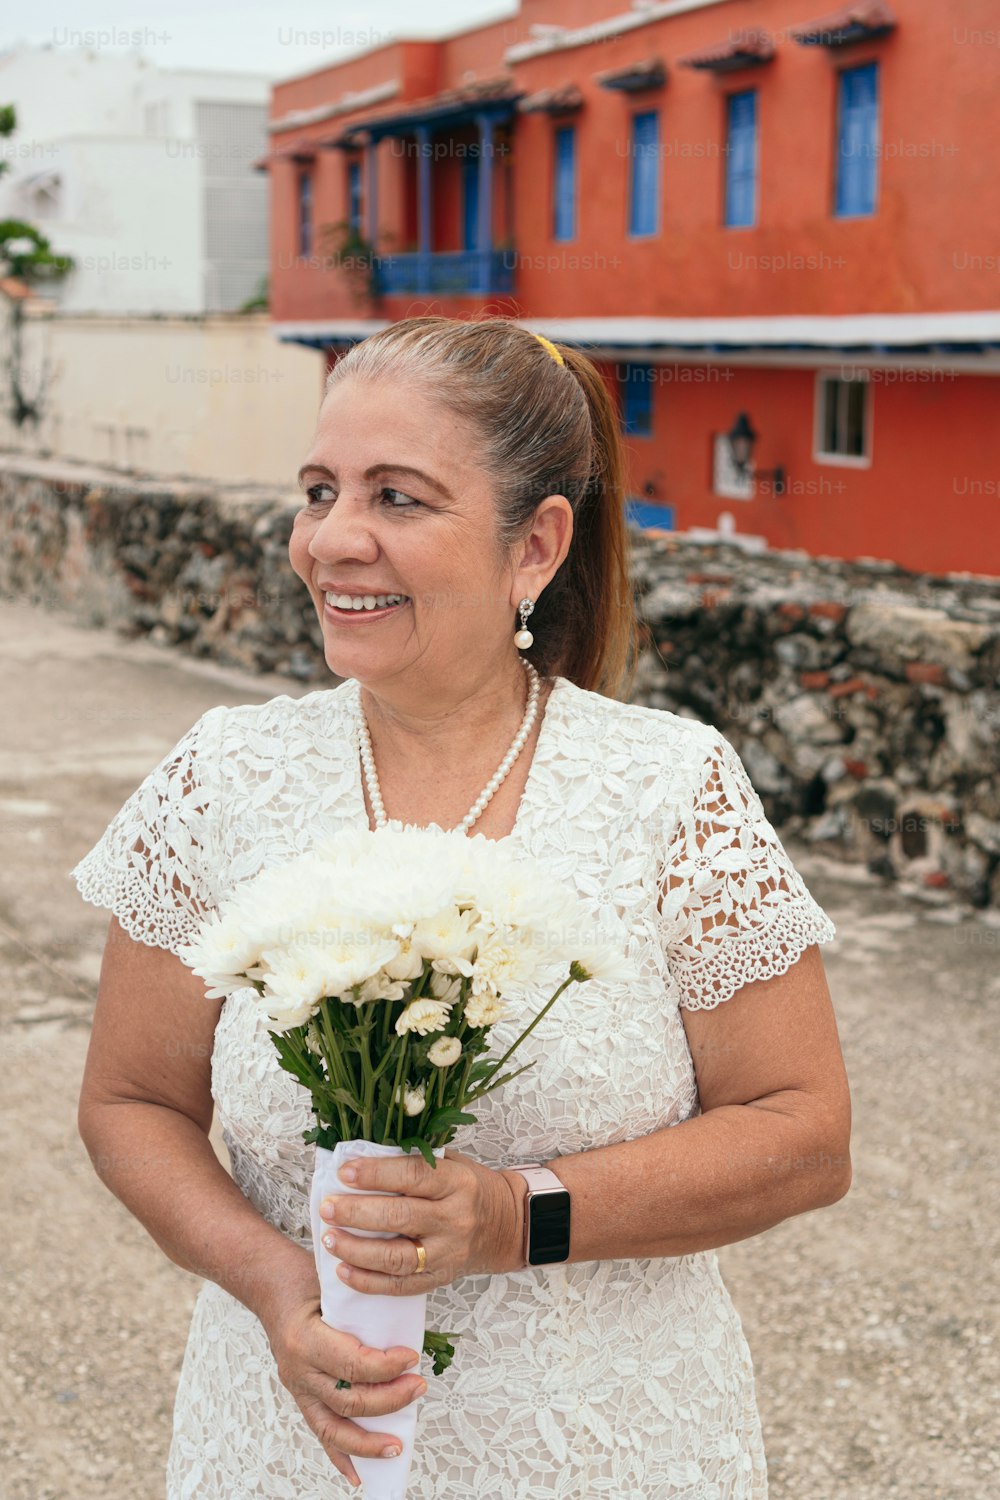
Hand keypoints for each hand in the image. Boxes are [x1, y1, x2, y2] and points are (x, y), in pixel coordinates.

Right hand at [261, 1281, 427, 1489]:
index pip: (352, 1364)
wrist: (269, 1285)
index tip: (411, 1358)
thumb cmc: (305, 1280)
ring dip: (369, 1441)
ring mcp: (297, 1388)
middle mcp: (298, 1369)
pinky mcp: (300, 1397)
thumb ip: (365, 1308)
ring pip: (334, 1428)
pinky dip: (341, 1456)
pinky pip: (320, 1433)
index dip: (386, 1367)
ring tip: (398, 1446)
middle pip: (348, 1400)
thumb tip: (409, 1328)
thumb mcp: (335, 1284)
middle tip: (418, 1388)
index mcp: (305, 1338)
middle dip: (390, 1400)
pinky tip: (359, 1475)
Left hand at [318, 1147, 525, 1295]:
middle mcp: (454, 1219)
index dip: (375, 1174)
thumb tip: (360, 1156)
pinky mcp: (439, 1279)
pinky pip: (399, 1285)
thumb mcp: (451, 1163)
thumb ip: (413, 1161)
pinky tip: (344, 1270)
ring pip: (396, 1257)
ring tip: (329, 1238)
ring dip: (357, 1249)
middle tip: (327, 1207)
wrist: (505, 1225)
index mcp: (457, 1182)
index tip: (344, 1172)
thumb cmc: (468, 1187)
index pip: (412, 1176)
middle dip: (357, 1212)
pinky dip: (368, 1281)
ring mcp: (447, 1254)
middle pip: (399, 1217)